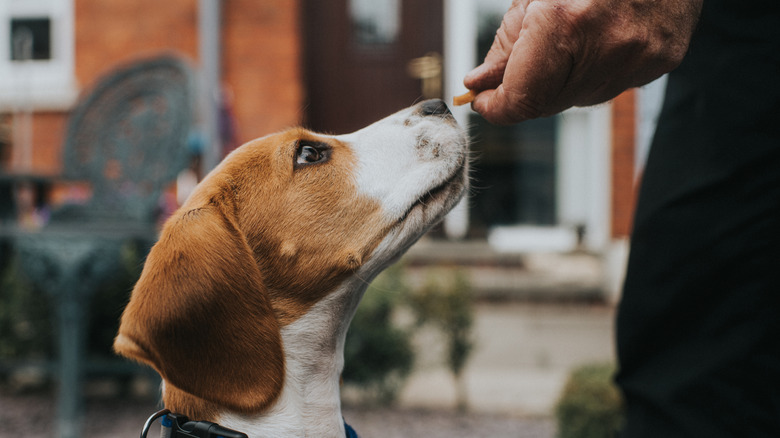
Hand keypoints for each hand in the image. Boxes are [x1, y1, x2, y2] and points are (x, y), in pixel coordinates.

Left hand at [464, 0, 702, 123]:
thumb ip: (507, 43)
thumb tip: (481, 82)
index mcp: (566, 21)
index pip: (523, 99)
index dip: (498, 107)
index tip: (484, 101)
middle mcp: (607, 45)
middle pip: (548, 103)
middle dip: (526, 90)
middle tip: (515, 70)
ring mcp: (640, 56)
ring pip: (580, 97)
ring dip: (562, 79)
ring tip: (571, 36)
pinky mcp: (662, 59)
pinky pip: (614, 84)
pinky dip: (597, 69)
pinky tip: (601, 35)